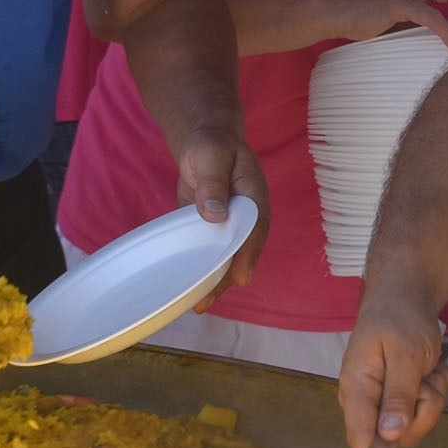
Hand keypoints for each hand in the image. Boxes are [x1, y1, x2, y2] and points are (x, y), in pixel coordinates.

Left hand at [172, 124, 270, 294]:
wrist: (205, 142)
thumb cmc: (211, 146)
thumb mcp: (211, 157)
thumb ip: (212, 183)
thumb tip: (214, 214)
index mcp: (254, 198)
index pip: (254, 230)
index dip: (247, 254)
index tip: (239, 277)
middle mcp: (246, 217)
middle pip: (242, 252)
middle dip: (228, 278)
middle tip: (207, 300)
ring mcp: (232, 225)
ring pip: (228, 257)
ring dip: (216, 281)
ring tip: (199, 305)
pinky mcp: (215, 229)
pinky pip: (213, 252)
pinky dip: (205, 269)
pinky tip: (193, 289)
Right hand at [337, 287, 447, 447]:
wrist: (405, 296)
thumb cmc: (399, 319)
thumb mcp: (404, 354)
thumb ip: (397, 395)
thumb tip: (389, 435)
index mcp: (356, 390)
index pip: (360, 439)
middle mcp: (367, 401)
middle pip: (398, 435)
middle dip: (422, 410)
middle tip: (425, 379)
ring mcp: (386, 400)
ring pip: (417, 422)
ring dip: (432, 394)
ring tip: (428, 367)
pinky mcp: (402, 396)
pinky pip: (427, 408)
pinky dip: (436, 387)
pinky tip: (431, 367)